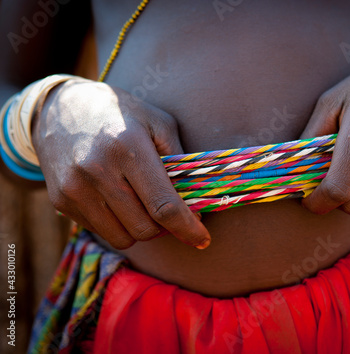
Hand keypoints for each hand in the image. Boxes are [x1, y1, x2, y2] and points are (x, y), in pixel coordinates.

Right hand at [32, 80, 210, 248]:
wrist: (59, 107)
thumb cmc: (120, 113)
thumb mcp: (159, 122)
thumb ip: (180, 161)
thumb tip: (196, 203)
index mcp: (128, 147)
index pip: (163, 205)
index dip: (188, 228)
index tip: (203, 239)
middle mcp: (97, 171)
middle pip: (144, 228)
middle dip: (164, 226)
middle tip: (167, 209)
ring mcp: (75, 189)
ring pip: (122, 238)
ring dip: (140, 228)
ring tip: (141, 203)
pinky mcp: (61, 201)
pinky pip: (101, 232)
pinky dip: (116, 224)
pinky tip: (116, 199)